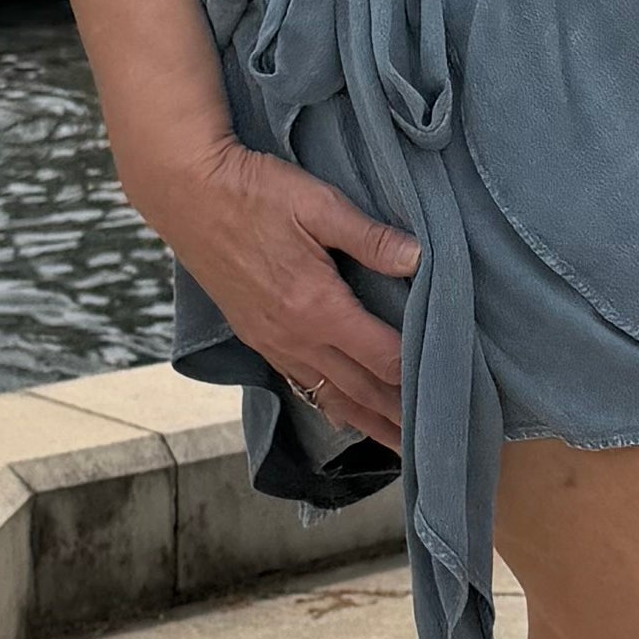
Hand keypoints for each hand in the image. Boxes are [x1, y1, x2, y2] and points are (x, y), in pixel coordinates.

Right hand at [138, 132, 422, 457]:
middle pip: (360, 390)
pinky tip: (345, 414)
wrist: (186, 194)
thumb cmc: (252, 192)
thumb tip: (419, 258)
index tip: (452, 393)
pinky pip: (301, 383)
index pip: (383, 355)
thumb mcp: (317, 203)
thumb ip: (369, 236)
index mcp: (317, 306)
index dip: (419, 375)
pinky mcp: (257, 337)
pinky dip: (331, 406)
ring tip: (399, 446)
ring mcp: (273, 341)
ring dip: (368, 422)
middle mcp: (295, 336)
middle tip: (436, 442)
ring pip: (330, 396)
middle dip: (399, 417)